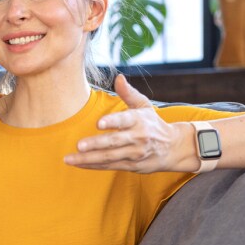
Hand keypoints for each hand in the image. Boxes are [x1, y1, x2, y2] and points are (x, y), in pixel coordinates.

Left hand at [64, 74, 185, 173]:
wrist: (174, 148)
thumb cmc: (153, 124)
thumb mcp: (144, 106)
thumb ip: (129, 93)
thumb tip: (118, 77)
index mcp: (139, 120)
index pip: (125, 120)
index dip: (112, 121)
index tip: (99, 123)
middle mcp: (138, 137)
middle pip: (115, 142)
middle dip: (96, 144)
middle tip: (79, 145)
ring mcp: (134, 153)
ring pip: (109, 157)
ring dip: (88, 158)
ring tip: (70, 158)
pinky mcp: (131, 165)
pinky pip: (109, 166)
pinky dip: (93, 166)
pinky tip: (78, 163)